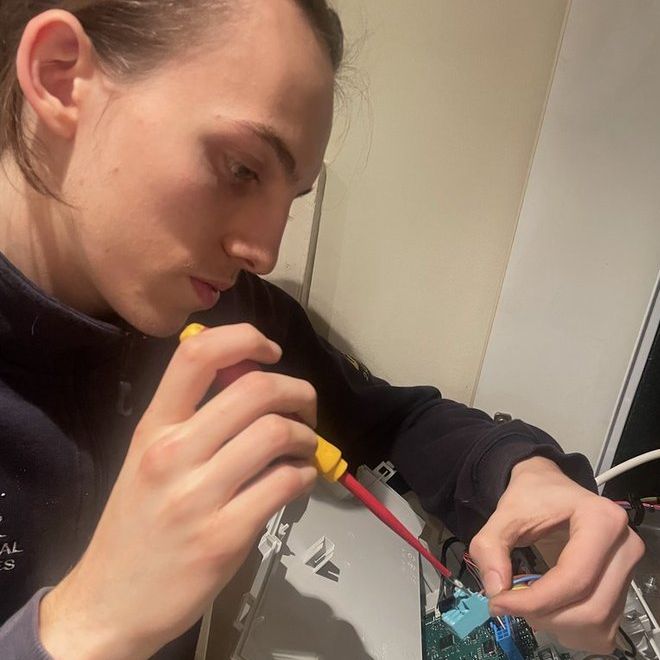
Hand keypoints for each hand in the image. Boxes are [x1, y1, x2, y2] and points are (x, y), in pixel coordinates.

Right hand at [39, 324, 318, 659]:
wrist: (109, 602)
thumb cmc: (136, 524)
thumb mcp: (148, 459)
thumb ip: (192, 420)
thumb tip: (254, 386)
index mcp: (154, 427)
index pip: (196, 354)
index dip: (244, 338)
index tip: (270, 351)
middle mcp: (173, 453)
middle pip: (255, 389)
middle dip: (297, 391)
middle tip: (305, 407)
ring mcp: (197, 496)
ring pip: (276, 433)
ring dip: (306, 436)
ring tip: (304, 448)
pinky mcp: (223, 536)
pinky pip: (284, 484)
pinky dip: (305, 474)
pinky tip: (299, 480)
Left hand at [469, 456, 644, 653]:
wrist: (548, 485)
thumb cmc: (532, 495)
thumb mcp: (505, 512)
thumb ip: (490, 546)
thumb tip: (495, 589)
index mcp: (601, 520)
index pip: (574, 578)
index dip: (534, 600)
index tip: (498, 602)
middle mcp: (625, 546)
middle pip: (591, 608)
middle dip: (545, 616)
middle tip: (511, 604)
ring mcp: (628, 569)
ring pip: (599, 623)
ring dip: (557, 625)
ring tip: (529, 604)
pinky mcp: (623, 587)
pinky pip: (604, 627)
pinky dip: (572, 629)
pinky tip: (550, 610)